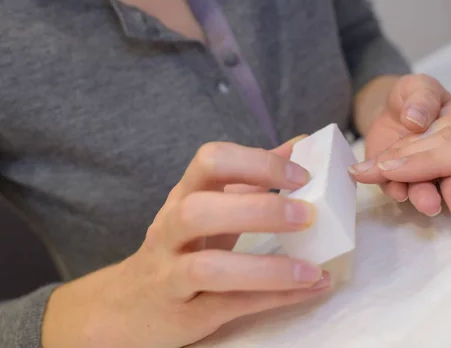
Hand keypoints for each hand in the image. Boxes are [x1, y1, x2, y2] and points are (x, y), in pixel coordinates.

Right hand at [42, 137, 329, 347]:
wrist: (127, 306)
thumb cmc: (179, 248)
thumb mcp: (209, 207)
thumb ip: (250, 178)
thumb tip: (299, 147)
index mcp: (184, 196)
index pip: (209, 162)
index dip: (256, 163)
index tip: (301, 175)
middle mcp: (170, 231)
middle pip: (198, 211)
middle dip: (258, 210)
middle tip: (307, 216)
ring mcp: (170, 275)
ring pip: (206, 268)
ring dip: (265, 268)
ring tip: (311, 269)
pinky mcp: (183, 315)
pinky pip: (228, 306)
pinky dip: (273, 298)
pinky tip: (311, 289)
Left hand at [352, 74, 450, 225]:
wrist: (387, 112)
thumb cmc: (415, 100)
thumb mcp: (421, 88)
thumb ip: (421, 98)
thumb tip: (415, 119)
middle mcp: (446, 164)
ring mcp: (419, 173)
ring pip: (428, 189)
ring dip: (429, 199)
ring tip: (430, 206)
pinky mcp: (393, 178)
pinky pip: (395, 187)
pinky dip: (396, 189)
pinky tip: (398, 193)